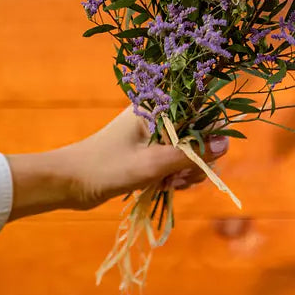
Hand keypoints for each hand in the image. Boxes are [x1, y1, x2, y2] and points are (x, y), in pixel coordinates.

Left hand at [5, 108, 228, 220]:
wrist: (68, 183)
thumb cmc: (105, 167)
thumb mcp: (151, 164)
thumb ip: (190, 153)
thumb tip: (226, 143)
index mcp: (158, 107)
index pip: (201, 111)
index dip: (210, 135)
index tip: (205, 159)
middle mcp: (159, 116)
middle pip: (199, 133)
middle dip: (198, 159)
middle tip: (181, 178)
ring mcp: (155, 135)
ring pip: (189, 150)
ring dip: (187, 171)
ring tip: (171, 185)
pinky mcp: (150, 152)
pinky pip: (176, 160)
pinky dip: (176, 175)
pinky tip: (167, 188)